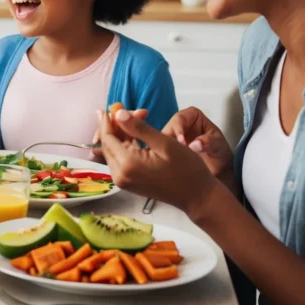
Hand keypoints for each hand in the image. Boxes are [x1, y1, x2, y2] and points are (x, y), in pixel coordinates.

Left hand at [97, 108, 218, 217]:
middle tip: (136, 112)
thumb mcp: (164, 143)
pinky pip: (120, 159)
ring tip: (140, 118)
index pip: (107, 138)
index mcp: (127, 164)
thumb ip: (139, 128)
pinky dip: (126, 145)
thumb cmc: (187, 169)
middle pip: (108, 144)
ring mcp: (123, 181)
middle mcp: (120, 175)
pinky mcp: (128, 183)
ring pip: (113, 151)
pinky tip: (137, 135)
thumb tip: (118, 114)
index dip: (107, 121)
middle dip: (117, 125)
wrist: (197, 196)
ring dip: (122, 134)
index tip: (107, 107)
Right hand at [161, 106, 233, 177]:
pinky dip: (161, 157)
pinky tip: (167, 165)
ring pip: (159, 140)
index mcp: (192, 116)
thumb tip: (195, 145)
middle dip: (168, 142)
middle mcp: (179, 124)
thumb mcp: (218, 147)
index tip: (182, 143)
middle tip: (174, 155)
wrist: (219, 171)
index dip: (178, 129)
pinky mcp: (166, 149)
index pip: (179, 118)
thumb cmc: (220, 154)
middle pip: (167, 129)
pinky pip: (159, 150)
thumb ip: (209, 143)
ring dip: (163, 151)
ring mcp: (172, 137)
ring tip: (172, 162)